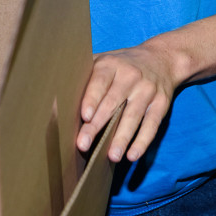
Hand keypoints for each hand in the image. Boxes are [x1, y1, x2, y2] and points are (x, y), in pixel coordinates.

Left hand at [76, 41, 178, 163]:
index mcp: (111, 64)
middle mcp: (130, 76)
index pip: (100, 81)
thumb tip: (54, 99)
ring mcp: (147, 90)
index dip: (92, 98)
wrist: (162, 59)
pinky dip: (142, 141)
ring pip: (133, 116)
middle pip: (113, 103)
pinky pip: (152, 124)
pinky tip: (133, 155)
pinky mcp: (161, 103)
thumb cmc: (122, 66)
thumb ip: (84, 76)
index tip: (84, 116)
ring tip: (111, 157)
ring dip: (122, 138)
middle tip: (84, 144)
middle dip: (98, 125)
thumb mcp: (104, 61)